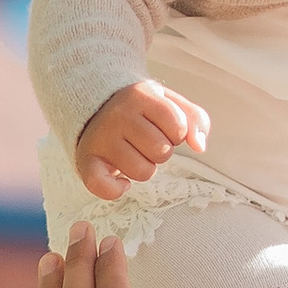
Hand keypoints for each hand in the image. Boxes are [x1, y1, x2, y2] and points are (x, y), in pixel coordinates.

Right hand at [76, 78, 209, 199]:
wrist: (97, 107)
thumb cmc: (141, 110)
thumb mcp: (170, 102)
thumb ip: (196, 119)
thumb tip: (199, 146)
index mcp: (141, 96)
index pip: (178, 127)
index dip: (177, 133)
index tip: (163, 127)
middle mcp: (118, 115)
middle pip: (162, 152)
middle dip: (161, 151)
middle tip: (147, 141)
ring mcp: (101, 138)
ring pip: (142, 171)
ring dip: (144, 167)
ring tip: (134, 153)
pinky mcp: (87, 159)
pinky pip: (102, 186)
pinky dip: (116, 190)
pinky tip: (122, 181)